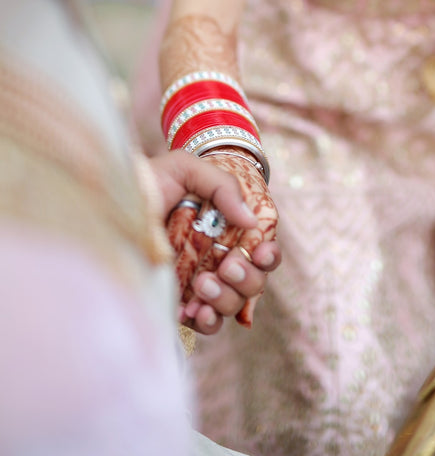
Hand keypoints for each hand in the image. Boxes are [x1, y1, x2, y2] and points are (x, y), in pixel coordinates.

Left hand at [151, 149, 279, 333]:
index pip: (261, 250)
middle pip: (254, 282)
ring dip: (226, 299)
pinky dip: (207, 321)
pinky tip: (192, 310)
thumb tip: (250, 221)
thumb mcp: (184, 169)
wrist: (107, 203)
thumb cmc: (148, 183)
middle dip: (247, 278)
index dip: (267, 256)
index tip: (259, 252)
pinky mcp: (178, 303)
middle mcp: (217, 258)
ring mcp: (199, 282)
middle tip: (227, 266)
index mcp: (226, 228)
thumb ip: (222, 186)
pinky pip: (207, 324)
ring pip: (233, 304)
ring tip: (202, 284)